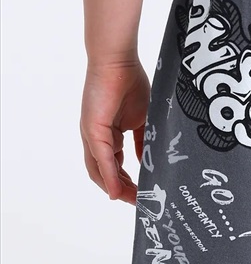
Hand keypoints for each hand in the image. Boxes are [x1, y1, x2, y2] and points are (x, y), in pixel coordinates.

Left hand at [80, 61, 149, 205]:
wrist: (118, 60)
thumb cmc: (129, 82)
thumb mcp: (142, 119)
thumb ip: (142, 142)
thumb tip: (145, 161)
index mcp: (107, 134)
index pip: (114, 165)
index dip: (126, 182)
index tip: (142, 194)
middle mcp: (96, 137)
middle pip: (104, 173)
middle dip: (121, 190)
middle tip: (138, 202)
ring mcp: (92, 134)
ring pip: (99, 171)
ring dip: (115, 189)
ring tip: (132, 200)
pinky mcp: (92, 129)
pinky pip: (101, 159)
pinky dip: (110, 178)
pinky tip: (118, 191)